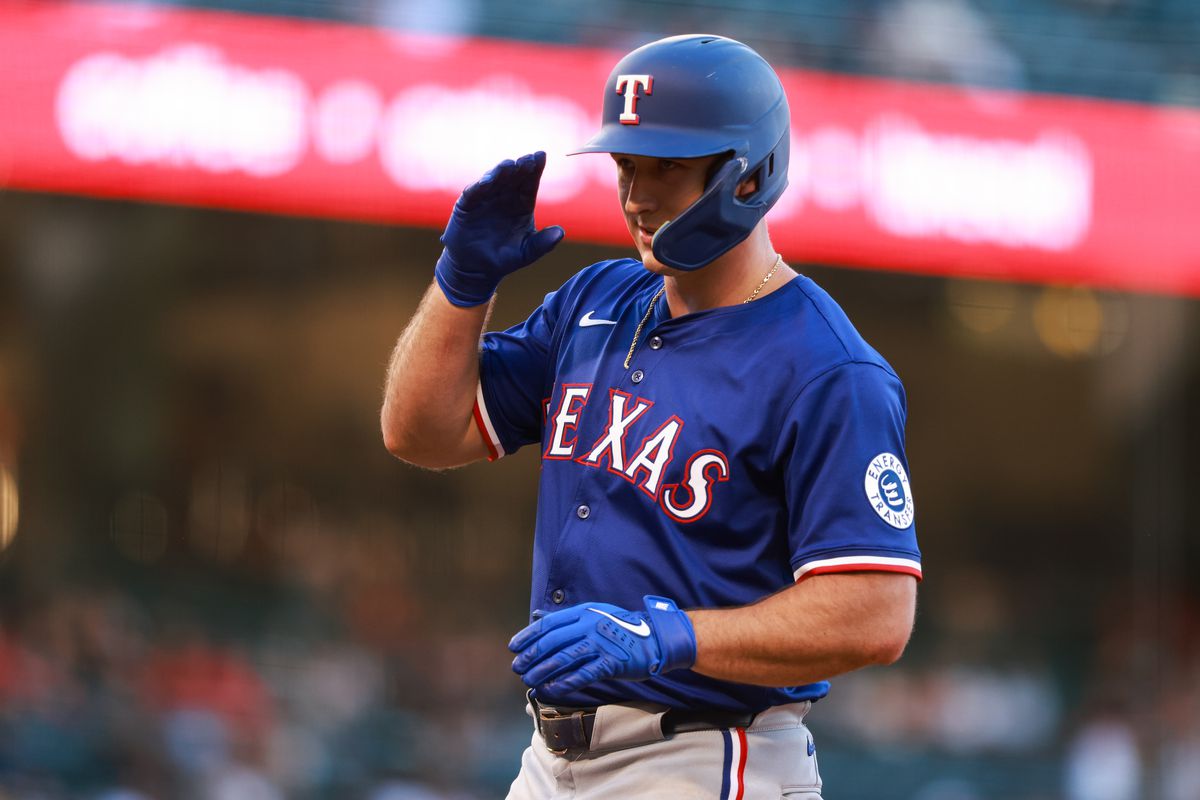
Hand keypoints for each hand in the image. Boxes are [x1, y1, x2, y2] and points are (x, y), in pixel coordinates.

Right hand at [434, 151, 564, 306]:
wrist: (476, 270)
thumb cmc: (504, 259)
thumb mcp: (527, 253)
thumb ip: (543, 243)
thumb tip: (561, 232)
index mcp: (522, 204)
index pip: (530, 182)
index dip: (535, 169)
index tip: (541, 156)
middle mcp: (504, 197)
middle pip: (514, 177)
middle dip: (520, 167)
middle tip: (527, 159)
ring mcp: (485, 199)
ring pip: (494, 180)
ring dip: (500, 172)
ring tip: (508, 166)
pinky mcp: (467, 205)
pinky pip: (473, 192)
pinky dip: (479, 186)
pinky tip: (487, 182)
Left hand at [509, 595, 696, 694]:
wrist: (655, 638)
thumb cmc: (621, 627)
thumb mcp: (593, 613)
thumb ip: (565, 618)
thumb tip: (536, 616)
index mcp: (584, 612)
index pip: (548, 623)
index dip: (528, 635)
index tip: (513, 647)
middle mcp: (590, 624)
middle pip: (552, 641)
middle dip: (531, 656)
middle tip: (518, 668)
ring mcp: (601, 643)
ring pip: (564, 658)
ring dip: (543, 671)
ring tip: (530, 681)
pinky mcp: (611, 662)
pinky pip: (584, 674)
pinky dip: (566, 682)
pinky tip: (553, 689)